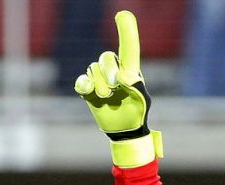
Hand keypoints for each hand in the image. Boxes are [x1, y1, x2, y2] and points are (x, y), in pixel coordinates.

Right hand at [74, 11, 160, 167]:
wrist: (124, 129)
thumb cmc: (137, 112)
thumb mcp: (143, 101)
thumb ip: (136, 87)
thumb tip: (123, 76)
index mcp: (130, 69)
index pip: (128, 47)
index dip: (126, 31)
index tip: (123, 14)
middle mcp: (113, 70)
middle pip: (106, 57)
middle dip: (109, 70)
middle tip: (116, 85)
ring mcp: (99, 80)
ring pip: (93, 70)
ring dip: (101, 84)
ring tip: (108, 98)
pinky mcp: (88, 91)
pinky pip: (82, 81)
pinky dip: (84, 84)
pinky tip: (88, 90)